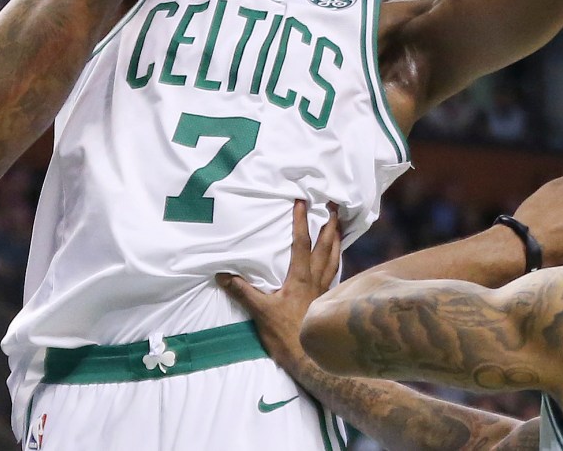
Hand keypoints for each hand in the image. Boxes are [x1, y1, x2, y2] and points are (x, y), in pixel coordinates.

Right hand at [217, 200, 340, 370]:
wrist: (311, 360)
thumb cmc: (287, 335)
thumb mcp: (260, 312)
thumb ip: (242, 291)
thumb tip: (222, 274)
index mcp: (300, 278)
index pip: (301, 243)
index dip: (301, 221)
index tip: (302, 201)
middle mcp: (316, 281)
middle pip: (327, 247)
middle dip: (330, 225)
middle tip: (335, 207)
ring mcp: (324, 292)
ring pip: (335, 260)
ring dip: (338, 242)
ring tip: (340, 228)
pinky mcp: (327, 302)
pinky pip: (335, 275)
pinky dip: (337, 263)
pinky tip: (336, 263)